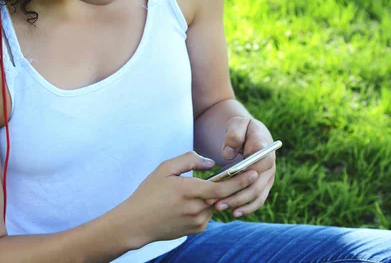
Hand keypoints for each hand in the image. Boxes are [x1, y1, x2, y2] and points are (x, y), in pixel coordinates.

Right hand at [119, 151, 258, 247]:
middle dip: (231, 186)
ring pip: (215, 204)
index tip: (253, 172)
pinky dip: (205, 205)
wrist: (136, 222)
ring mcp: (197, 222)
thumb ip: (189, 160)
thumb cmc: (148, 192)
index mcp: (190, 192)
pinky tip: (189, 201)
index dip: (241, 180)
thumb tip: (211, 163)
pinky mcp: (195, 230)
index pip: (223, 187)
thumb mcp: (165, 168)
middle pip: (223, 196)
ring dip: (214, 195)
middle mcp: (197, 209)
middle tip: (239, 174)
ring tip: (201, 186)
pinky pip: (208, 214)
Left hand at [210, 117, 276, 217]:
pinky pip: (257, 200)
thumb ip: (233, 134)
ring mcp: (267, 177)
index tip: (229, 179)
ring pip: (256, 195)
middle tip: (217, 200)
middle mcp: (270, 165)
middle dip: (237, 194)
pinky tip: (232, 213)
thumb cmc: (241, 128)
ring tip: (219, 207)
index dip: (247, 173)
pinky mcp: (262, 186)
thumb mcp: (237, 123)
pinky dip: (246, 208)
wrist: (247, 134)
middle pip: (257, 184)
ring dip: (239, 204)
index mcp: (265, 147)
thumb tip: (228, 154)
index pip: (261, 163)